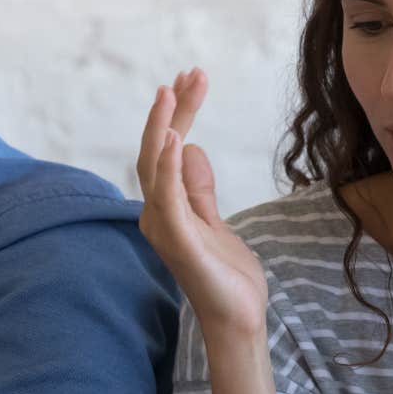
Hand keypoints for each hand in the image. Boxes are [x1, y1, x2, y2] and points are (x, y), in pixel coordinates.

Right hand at [135, 68, 268, 339]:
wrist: (238, 319)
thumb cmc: (226, 276)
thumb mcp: (215, 221)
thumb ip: (198, 188)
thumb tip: (191, 147)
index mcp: (164, 209)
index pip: (165, 152)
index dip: (175, 115)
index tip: (191, 81)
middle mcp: (155, 215)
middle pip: (158, 151)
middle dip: (172, 110)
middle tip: (189, 74)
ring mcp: (164, 228)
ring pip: (155, 167)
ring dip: (163, 127)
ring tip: (173, 90)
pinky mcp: (178, 242)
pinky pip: (168, 198)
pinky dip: (170, 167)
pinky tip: (179, 138)